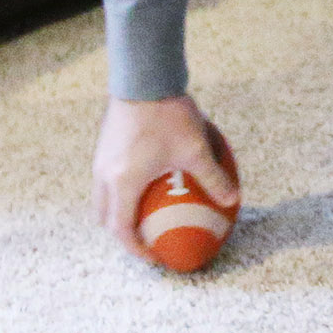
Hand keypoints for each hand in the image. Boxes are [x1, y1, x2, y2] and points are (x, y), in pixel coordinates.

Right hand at [91, 95, 238, 251]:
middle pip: (105, 216)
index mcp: (122, 183)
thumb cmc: (168, 114)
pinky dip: (120, 189)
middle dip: (123, 233)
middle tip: (145, 238)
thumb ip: (213, 177)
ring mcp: (100, 158)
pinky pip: (107, 177)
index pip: (122, 229)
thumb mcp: (196, 149)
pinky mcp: (104, 143)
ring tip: (142, 213)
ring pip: (102, 196)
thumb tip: (232, 199)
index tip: (153, 255)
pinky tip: (145, 178)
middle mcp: (104, 174)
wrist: (143, 77)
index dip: (136, 248)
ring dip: (119, 210)